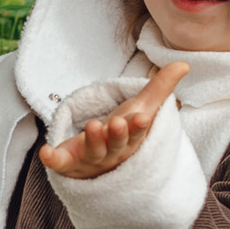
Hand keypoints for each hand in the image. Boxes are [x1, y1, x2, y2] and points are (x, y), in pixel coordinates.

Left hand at [40, 60, 187, 180]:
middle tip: (116, 123)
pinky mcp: (69, 163)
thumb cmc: (121, 134)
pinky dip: (54, 160)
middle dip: (117, 135)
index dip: (138, 127)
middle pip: (116, 145)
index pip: (137, 134)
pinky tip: (46, 153)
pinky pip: (61, 164)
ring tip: (93, 126)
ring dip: (93, 141)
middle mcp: (112, 152)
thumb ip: (160, 88)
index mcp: (131, 140)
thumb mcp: (140, 108)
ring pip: (93, 152)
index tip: (141, 117)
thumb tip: (184, 64)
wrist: (99, 164)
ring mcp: (90, 159)